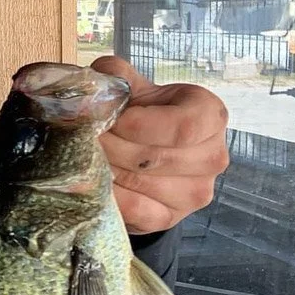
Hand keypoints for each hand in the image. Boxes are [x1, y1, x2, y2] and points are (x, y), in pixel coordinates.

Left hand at [92, 56, 229, 235]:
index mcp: (210, 116)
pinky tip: (91, 180)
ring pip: (140, 183)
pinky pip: (135, 210)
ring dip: (103, 168)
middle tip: (82, 137)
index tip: (107, 120)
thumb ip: (114, 77)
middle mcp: (213, 156)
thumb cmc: (138, 113)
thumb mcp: (131, 86)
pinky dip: (107, 194)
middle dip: (109, 145)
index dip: (137, 124)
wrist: (141, 150)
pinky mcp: (171, 218)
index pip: (182, 126)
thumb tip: (92, 94)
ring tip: (82, 155)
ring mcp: (195, 193)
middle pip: (154, 157)